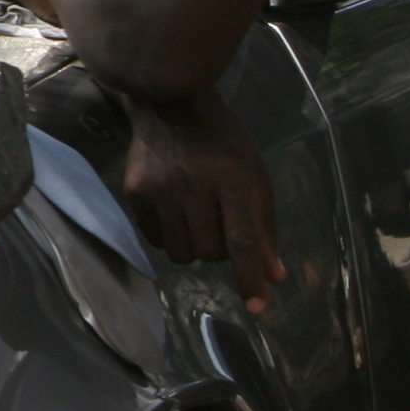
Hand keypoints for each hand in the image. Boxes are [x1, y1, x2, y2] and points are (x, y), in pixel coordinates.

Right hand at [119, 88, 285, 313]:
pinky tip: (173, 210)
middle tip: (218, 222)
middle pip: (209, 252)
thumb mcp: (254, 176)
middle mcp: (194, 183)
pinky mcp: (135, 189)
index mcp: (233, 177)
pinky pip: (155, 240)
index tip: (257, 306)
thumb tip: (274, 276)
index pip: (243, 239)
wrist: (172, 104)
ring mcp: (160, 187)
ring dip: (193, 246)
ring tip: (195, 218)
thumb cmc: (223, 143)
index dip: (249, 275)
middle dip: (218, 249)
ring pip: (180, 253)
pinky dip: (169, 236)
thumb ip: (264, 227)